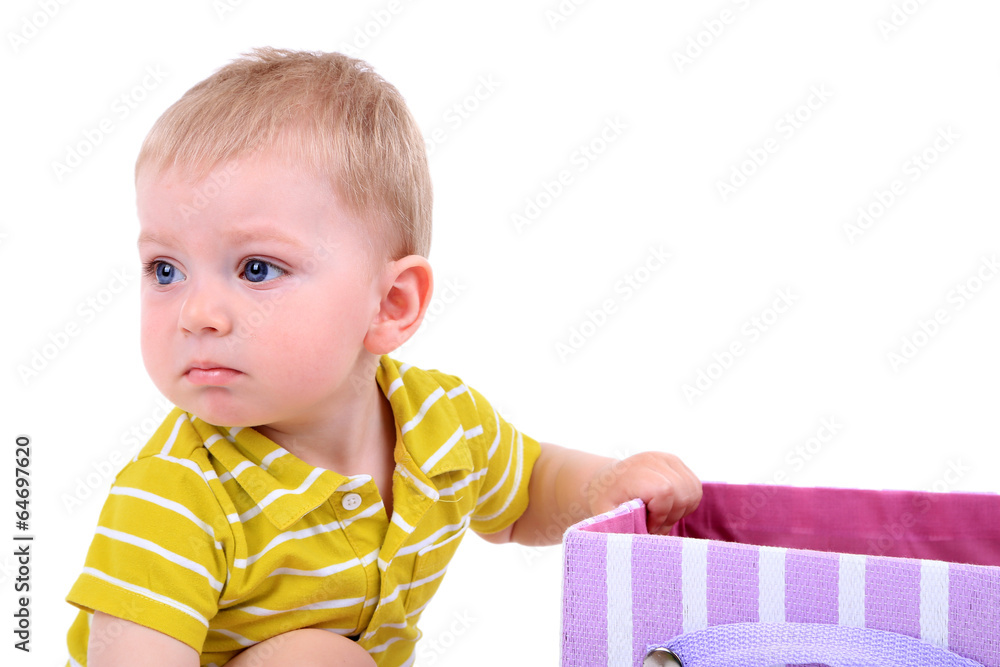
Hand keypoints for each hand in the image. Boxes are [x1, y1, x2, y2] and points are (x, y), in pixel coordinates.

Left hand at [585, 451, 701, 534]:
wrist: (607, 480)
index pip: (665, 492)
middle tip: (654, 525)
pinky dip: (686, 502)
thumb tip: (639, 544)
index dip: (661, 515)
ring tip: (660, 516)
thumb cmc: (605, 501)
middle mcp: (654, 460)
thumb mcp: (606, 517)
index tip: (647, 526)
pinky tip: (669, 507)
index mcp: (636, 472)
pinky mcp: (677, 463)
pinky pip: (695, 487)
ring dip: (681, 510)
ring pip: (693, 491)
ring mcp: (668, 459)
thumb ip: (623, 528)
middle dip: (671, 516)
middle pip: (682, 494)